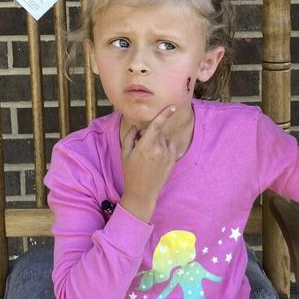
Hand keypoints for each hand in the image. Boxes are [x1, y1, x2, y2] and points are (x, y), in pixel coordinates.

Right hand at [119, 105, 177, 221]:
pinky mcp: (173, 160)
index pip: (156, 126)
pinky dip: (165, 147)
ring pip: (165, 139)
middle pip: (158, 132)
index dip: (164, 114)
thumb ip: (130, 137)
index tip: (172, 106)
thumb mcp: (125, 154)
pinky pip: (170, 146)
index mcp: (145, 146)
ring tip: (149, 156)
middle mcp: (159, 149)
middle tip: (142, 148)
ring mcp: (168, 155)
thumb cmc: (131, 172)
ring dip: (158, 142)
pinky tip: (157, 159)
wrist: (142, 192)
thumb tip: (136, 127)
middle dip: (151, 135)